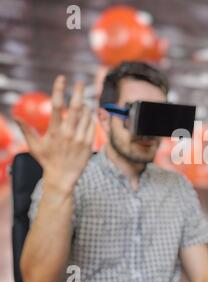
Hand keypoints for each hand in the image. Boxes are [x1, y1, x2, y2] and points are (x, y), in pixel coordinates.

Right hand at [17, 75, 95, 192]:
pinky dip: (91, 117)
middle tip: (80, 82)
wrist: (62, 178)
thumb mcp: (35, 146)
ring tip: (82, 102)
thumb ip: (27, 130)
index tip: (61, 78)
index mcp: (54, 131)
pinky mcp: (89, 144)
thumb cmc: (48, 161)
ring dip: (85, 105)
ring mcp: (80, 139)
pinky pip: (92, 125)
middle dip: (78, 92)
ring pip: (86, 115)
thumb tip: (16, 116)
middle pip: (76, 107)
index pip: (57, 106)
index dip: (59, 90)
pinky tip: (88, 114)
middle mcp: (68, 134)